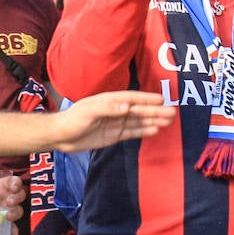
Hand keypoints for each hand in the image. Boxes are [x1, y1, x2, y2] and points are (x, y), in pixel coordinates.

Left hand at [0, 173, 25, 234]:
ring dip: (15, 213)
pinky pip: (14, 228)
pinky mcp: (11, 221)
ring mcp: (13, 209)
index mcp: (7, 187)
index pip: (16, 182)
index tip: (14, 187)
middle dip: (16, 199)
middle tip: (9, 202)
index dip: (17, 184)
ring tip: (8, 216)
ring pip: (19, 210)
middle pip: (20, 196)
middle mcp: (13, 197)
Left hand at [52, 91, 173, 152]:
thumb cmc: (72, 120)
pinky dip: (143, 131)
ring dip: (153, 120)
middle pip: (138, 110)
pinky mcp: (113, 135)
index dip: (146, 99)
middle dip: (155, 111)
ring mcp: (115, 123)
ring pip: (138, 121)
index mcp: (109, 101)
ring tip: (169, 121)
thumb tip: (127, 107)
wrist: (60, 136)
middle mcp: (114, 111)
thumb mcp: (88, 112)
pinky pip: (132, 132)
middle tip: (173, 112)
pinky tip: (155, 130)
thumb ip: (108, 108)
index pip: (131, 99)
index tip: (162, 100)